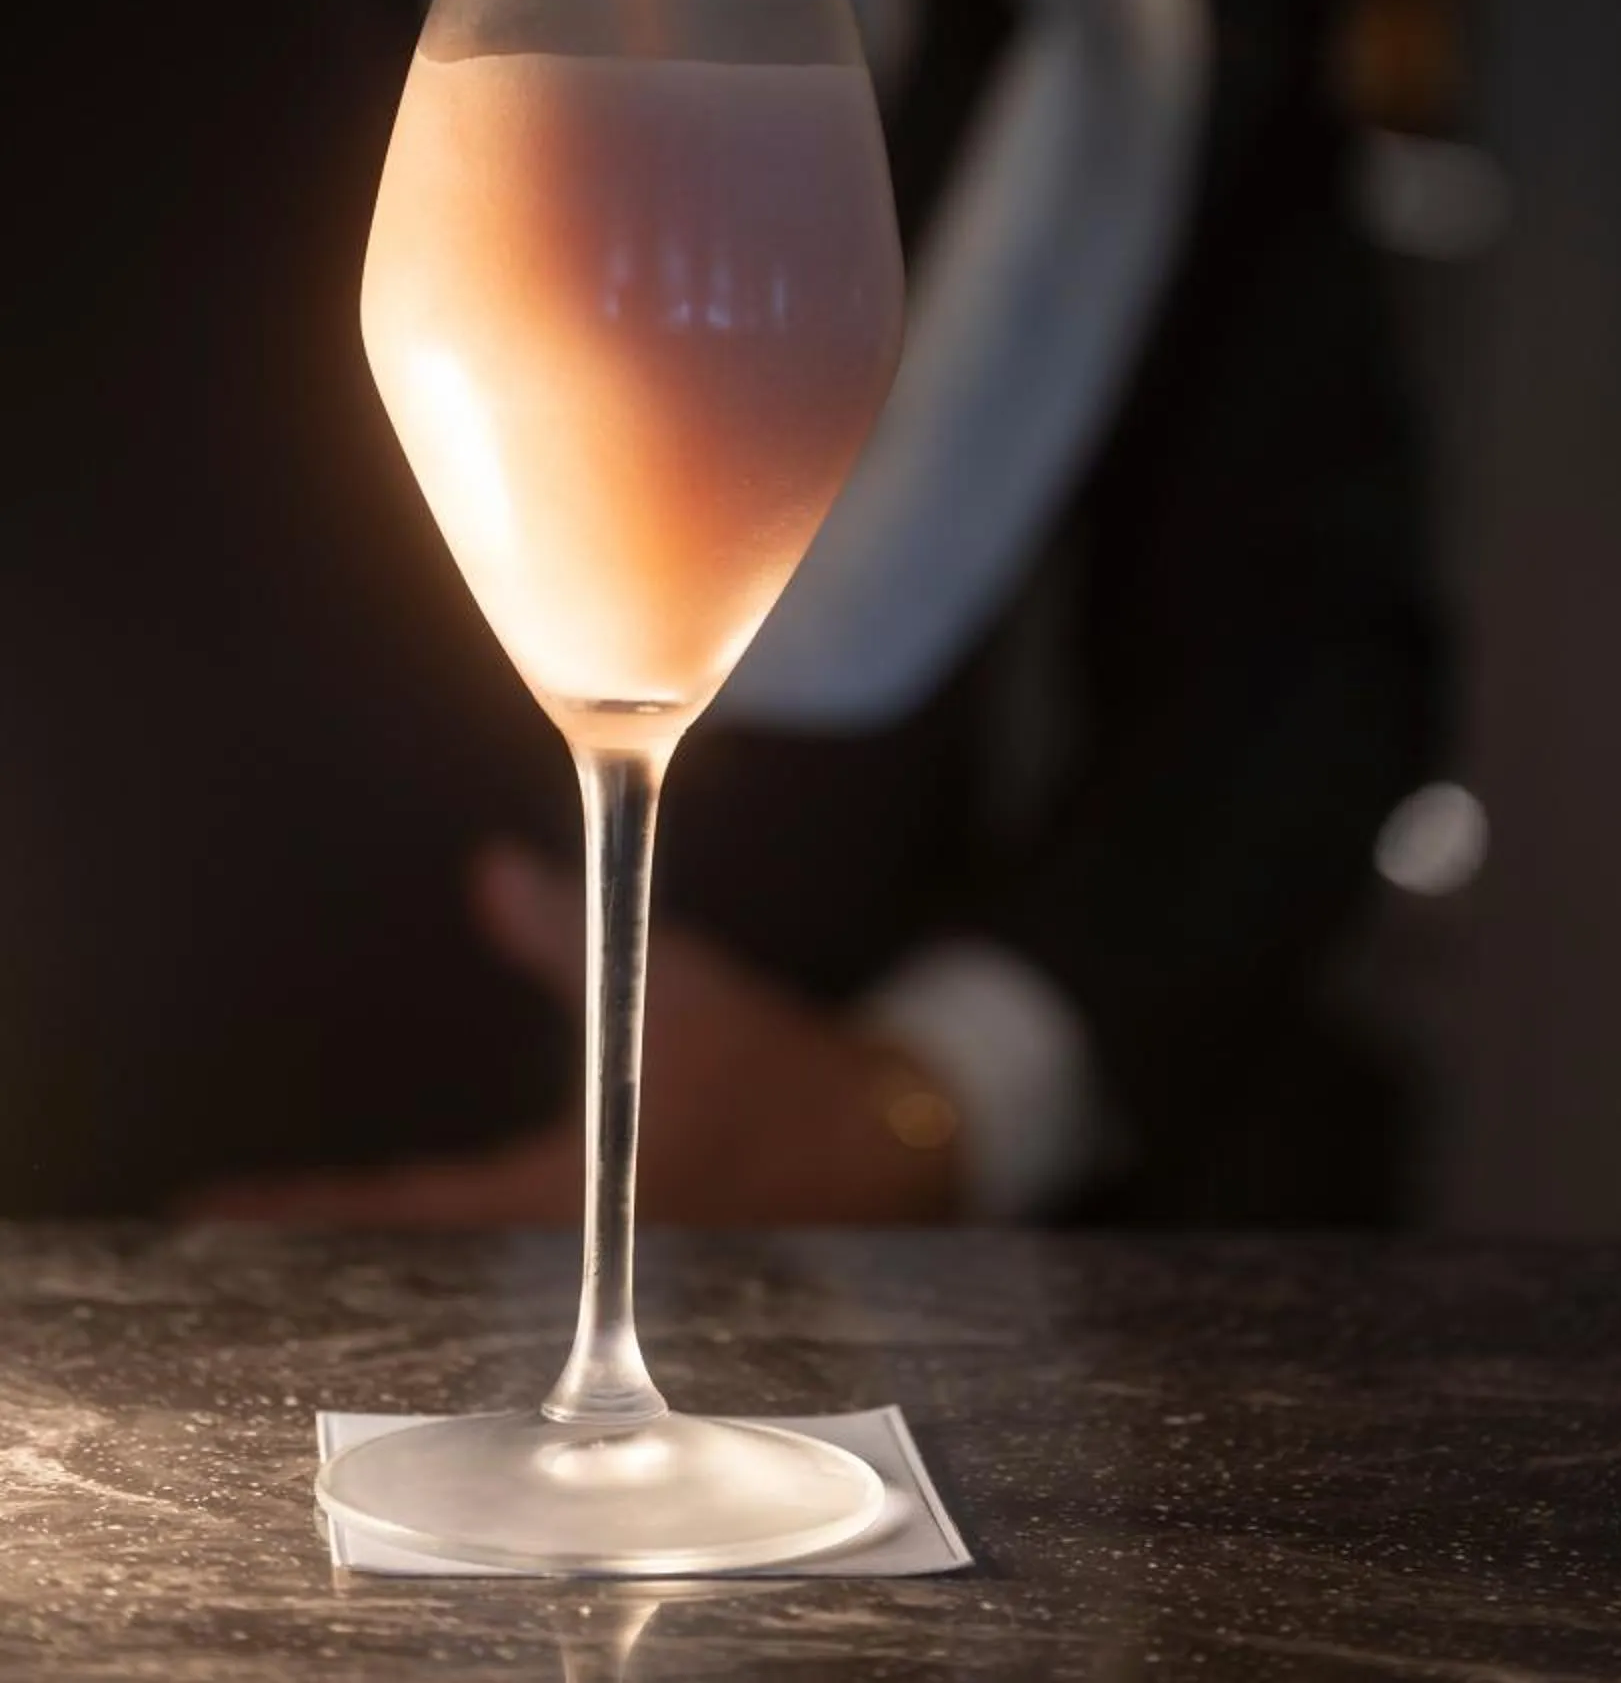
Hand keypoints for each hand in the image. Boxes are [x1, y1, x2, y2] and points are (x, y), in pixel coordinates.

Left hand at [194, 844, 967, 1227]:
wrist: (885, 1146)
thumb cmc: (778, 1074)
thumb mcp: (674, 988)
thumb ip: (565, 936)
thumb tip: (489, 874)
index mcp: (560, 1194)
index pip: (400, 1208)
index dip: (303, 1208)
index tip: (216, 1207)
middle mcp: (560, 1247)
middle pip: (410, 1256)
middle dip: (324, 1237)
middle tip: (236, 1224)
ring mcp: (589, 1266)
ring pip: (458, 1264)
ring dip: (387, 1241)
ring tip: (302, 1227)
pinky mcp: (622, 1258)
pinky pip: (512, 1255)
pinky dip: (453, 1236)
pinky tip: (433, 1218)